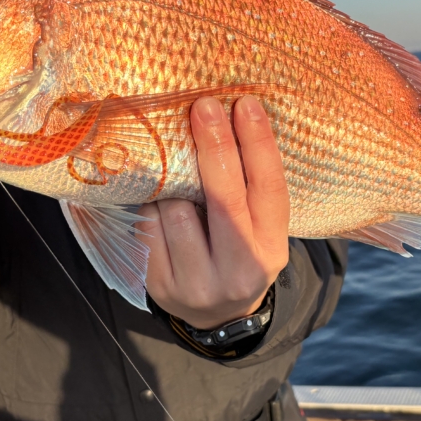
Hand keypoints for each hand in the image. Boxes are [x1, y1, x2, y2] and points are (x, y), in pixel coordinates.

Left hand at [139, 96, 289, 329]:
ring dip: (173, 183)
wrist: (217, 316)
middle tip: (204, 106)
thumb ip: (251, 190)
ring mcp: (197, 282)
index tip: (246, 104)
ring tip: (177, 178)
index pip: (268, 189)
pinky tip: (159, 203)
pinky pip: (148, 225)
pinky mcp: (159, 285)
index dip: (258, 144)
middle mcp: (239, 269)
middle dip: (214, 146)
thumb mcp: (260, 230)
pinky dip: (152, 205)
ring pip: (176, 210)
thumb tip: (230, 121)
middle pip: (225, 198)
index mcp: (272, 250)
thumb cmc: (240, 253)